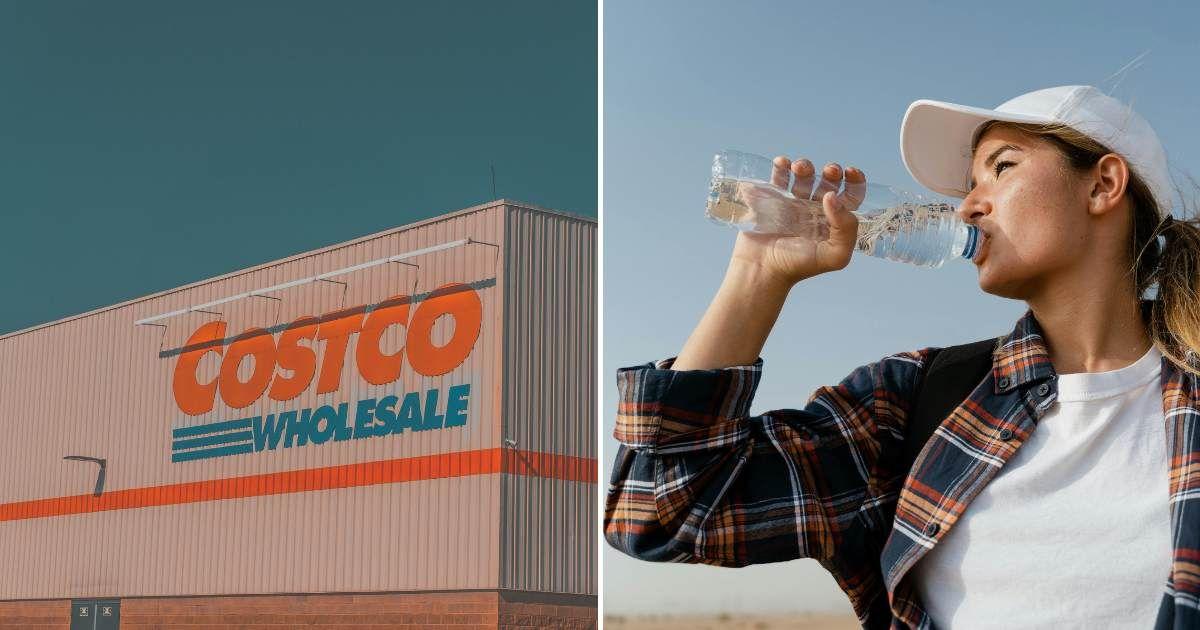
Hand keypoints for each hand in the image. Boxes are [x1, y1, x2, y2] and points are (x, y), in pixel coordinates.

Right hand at [729, 156, 866, 284]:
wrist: (762, 270)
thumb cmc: (799, 267)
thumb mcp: (835, 255)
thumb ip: (846, 229)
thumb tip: (833, 196)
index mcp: (833, 221)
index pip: (851, 196)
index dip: (854, 181)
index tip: (850, 172)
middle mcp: (815, 210)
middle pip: (828, 182)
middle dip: (831, 171)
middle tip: (829, 171)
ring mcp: (793, 203)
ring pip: (804, 176)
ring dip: (805, 166)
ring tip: (799, 168)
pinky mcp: (771, 200)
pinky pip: (778, 177)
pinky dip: (780, 166)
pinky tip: (781, 162)